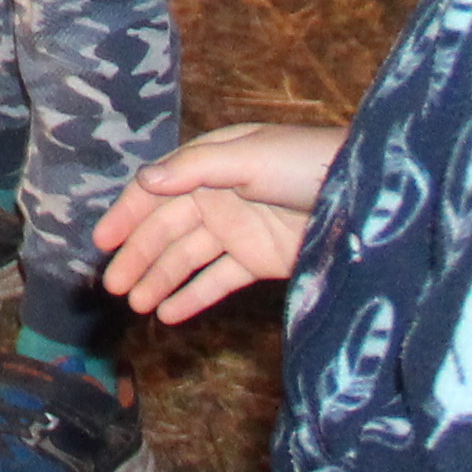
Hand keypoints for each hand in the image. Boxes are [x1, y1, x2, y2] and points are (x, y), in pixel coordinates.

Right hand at [99, 123, 339, 322]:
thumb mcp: (250, 157)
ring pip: (188, 258)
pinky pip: (219, 280)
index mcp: (210, 163)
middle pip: (167, 229)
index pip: (157, 191)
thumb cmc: (309, 163)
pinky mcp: (260, 260)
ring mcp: (239, 229)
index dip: (127, 215)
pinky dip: (193, 296)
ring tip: (136, 305)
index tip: (101, 243)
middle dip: (138, 256)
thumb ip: (195, 170)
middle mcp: (218, 195)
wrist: (370, 196)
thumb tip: (144, 182)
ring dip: (160, 279)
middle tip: (111, 287)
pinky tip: (169, 314)